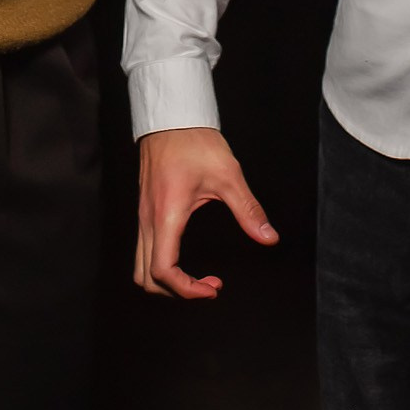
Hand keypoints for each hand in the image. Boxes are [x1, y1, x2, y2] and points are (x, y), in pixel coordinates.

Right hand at [136, 125, 278, 299]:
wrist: (172, 116)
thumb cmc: (195, 142)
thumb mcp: (228, 176)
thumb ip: (248, 210)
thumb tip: (269, 237)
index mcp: (166, 215)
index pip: (162, 270)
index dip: (186, 289)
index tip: (213, 288)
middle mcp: (148, 220)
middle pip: (144, 278)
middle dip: (175, 292)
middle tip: (209, 287)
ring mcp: (142, 216)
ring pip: (140, 266)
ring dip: (165, 281)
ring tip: (197, 277)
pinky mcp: (145, 211)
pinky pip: (143, 250)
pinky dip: (160, 266)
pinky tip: (184, 257)